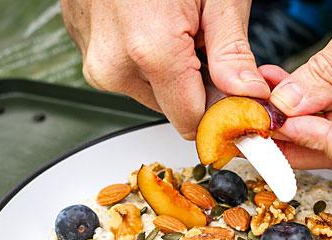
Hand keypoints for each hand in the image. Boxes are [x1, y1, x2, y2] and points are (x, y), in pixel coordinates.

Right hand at [60, 0, 268, 138]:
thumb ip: (232, 54)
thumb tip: (247, 95)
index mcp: (150, 51)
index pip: (191, 122)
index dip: (221, 117)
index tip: (240, 108)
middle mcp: (114, 62)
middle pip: (171, 108)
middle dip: (198, 90)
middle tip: (214, 52)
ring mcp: (94, 54)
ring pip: (149, 90)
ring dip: (173, 73)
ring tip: (183, 29)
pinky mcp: (85, 43)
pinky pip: (126, 68)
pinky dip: (148, 57)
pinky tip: (157, 24)